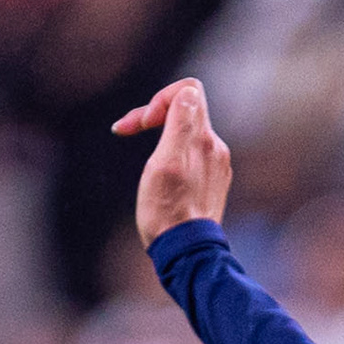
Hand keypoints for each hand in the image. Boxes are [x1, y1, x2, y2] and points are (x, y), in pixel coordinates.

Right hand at [111, 78, 232, 243]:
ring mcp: (216, 163)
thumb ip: (179, 124)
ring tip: (143, 156)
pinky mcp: (213, 179)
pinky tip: (162, 175)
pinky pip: (193, 152)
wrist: (186, 253)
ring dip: (162, 134)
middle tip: (128, 130)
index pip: (188, 89)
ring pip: (188, 130)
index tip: (142, 124)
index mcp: (201, 138)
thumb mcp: (165, 163)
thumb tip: (187, 93)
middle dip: (155, 114)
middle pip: (186, 107)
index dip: (159, 98)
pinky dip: (174, 154)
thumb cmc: (167, 212)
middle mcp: (214, 146)